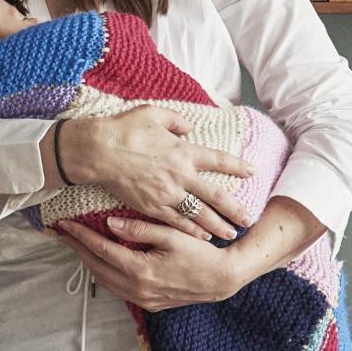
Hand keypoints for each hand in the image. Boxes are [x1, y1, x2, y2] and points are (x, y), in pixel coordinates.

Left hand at [53, 214, 250, 313]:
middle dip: (77, 249)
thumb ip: (139, 229)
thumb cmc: (201, 253)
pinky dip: (105, 273)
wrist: (222, 279)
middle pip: (96, 267)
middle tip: (62, 233)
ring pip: (105, 281)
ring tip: (77, 245)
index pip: (101, 250)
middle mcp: (137, 289)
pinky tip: (102, 261)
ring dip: (89, 262)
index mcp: (141, 271)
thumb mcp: (171, 235)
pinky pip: (118, 288)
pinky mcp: (149, 304)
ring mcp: (143, 300)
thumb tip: (110, 223)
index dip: (81, 236)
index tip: (65, 225)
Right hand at [58, 110, 252, 241]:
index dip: (237, 166)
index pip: (218, 160)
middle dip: (234, 209)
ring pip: (198, 214)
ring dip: (217, 225)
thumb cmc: (124, 129)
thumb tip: (189, 127)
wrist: (98, 151)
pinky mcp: (151, 207)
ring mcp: (166, 194)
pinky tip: (202, 237)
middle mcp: (179, 175)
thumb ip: (176, 120)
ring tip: (231, 234)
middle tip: (249, 219)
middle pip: (215, 196)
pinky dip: (191, 231)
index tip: (252, 172)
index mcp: (183, 151)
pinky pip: (176, 222)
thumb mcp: (153, 113)